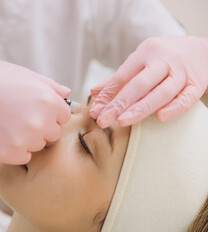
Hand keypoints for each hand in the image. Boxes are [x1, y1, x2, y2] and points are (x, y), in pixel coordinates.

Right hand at [0, 58, 70, 163]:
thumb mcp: (25, 74)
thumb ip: (50, 87)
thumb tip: (68, 94)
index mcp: (49, 101)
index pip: (64, 116)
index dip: (51, 113)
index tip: (34, 109)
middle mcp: (41, 122)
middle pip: (53, 134)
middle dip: (41, 128)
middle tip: (19, 117)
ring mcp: (25, 139)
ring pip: (38, 146)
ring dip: (27, 139)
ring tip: (8, 124)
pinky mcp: (9, 153)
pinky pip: (23, 157)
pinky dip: (15, 150)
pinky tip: (2, 135)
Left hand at [89, 36, 207, 127]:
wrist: (203, 49)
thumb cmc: (165, 56)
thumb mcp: (141, 58)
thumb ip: (119, 77)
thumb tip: (94, 92)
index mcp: (146, 53)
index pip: (123, 76)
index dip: (108, 95)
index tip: (96, 111)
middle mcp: (164, 61)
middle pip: (140, 84)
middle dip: (119, 103)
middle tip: (103, 120)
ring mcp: (182, 72)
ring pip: (162, 92)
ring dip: (141, 108)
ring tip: (123, 121)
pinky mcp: (198, 83)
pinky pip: (187, 98)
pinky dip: (174, 108)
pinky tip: (160, 118)